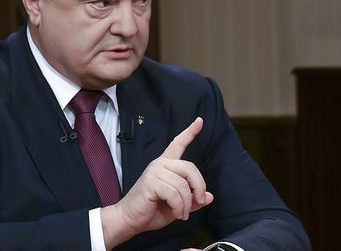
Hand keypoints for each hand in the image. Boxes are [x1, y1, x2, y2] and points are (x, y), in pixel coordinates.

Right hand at [101, 117, 213, 247]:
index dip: (190, 132)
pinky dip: (179, 207)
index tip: (200, 121)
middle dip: (199, 187)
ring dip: (187, 204)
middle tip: (199, 202)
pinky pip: (174, 193)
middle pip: (190, 168)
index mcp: (166, 165)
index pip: (178, 144)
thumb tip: (210, 197)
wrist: (130, 220)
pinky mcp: (151, 182)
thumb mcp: (178, 205)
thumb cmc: (151, 210)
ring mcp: (154, 172)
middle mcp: (160, 164)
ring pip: (183, 184)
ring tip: (182, 214)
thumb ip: (193, 200)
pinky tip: (176, 213)